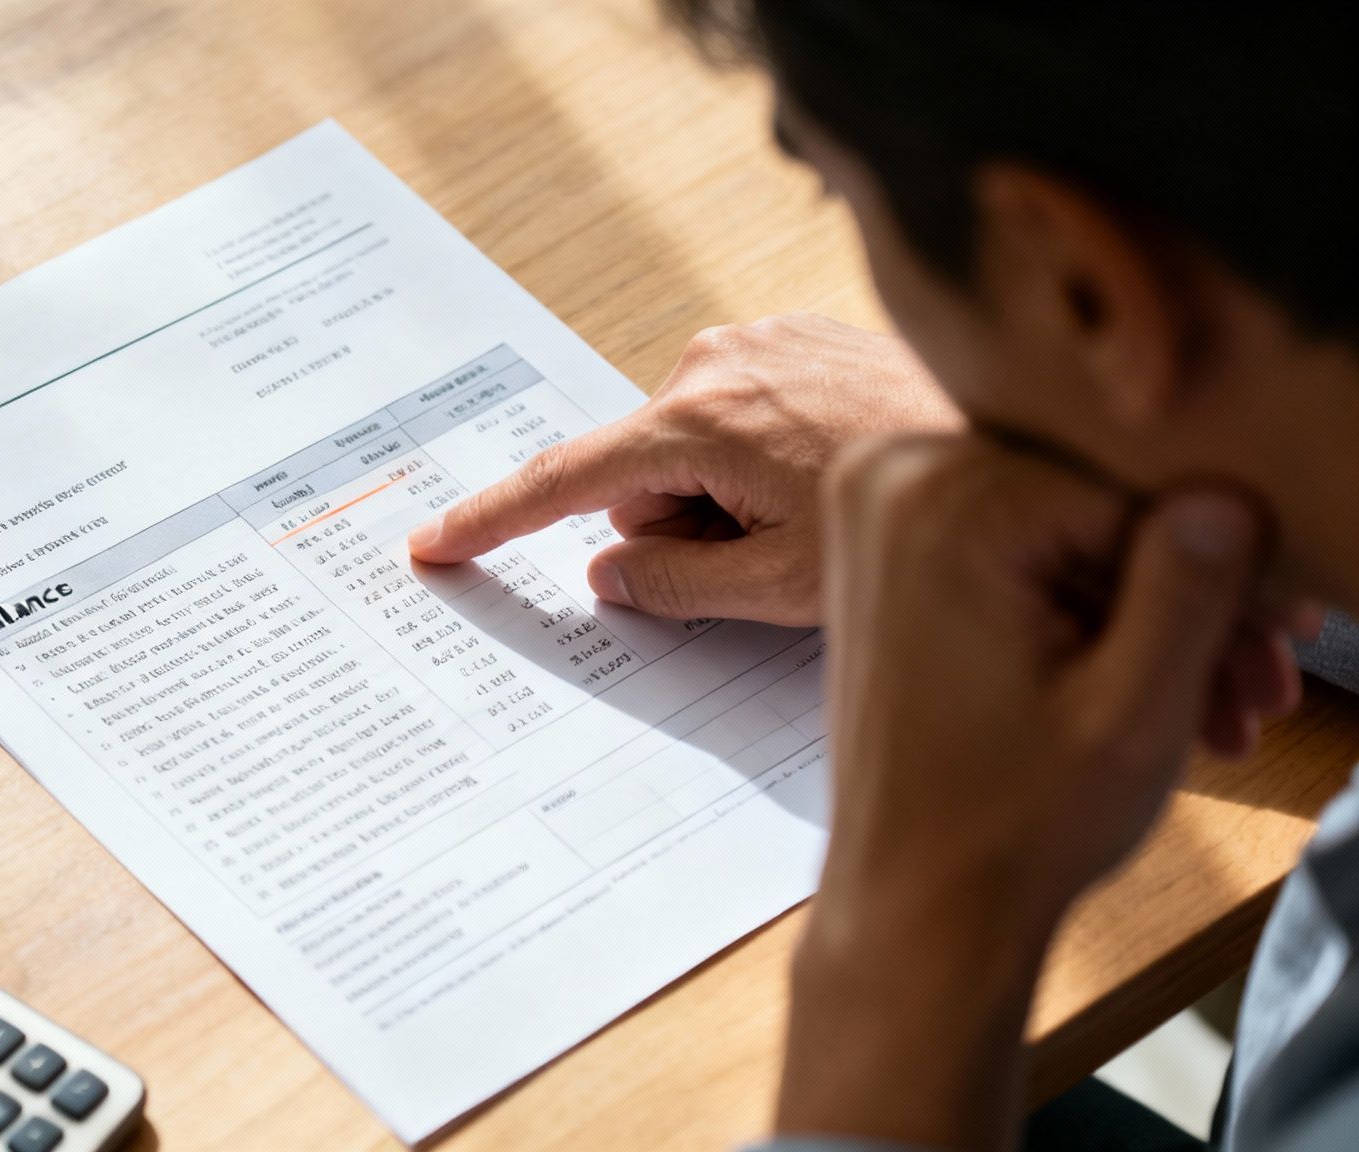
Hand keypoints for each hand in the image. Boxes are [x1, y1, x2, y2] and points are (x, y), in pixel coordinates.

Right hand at [407, 313, 958, 623]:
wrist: (1036, 441)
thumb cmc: (928, 518)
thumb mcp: (788, 587)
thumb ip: (676, 586)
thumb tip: (608, 570)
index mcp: (702, 422)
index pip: (568, 479)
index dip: (494, 519)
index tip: (436, 544)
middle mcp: (715, 360)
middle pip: (640, 475)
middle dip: (680, 526)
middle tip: (768, 558)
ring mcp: (756, 338)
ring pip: (688, 447)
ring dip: (725, 494)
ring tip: (815, 512)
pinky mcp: (792, 334)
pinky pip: (734, 412)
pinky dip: (758, 456)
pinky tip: (828, 472)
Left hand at [778, 433, 1264, 1146]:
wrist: (915, 905)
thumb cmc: (1014, 827)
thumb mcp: (1134, 710)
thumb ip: (1191, 588)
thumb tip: (1232, 493)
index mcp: (942, 499)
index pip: (1136, 491)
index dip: (1228, 570)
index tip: (1294, 634)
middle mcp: (890, 475)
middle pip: (1097, 506)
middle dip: (1192, 598)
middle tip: (1263, 688)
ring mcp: (876, 508)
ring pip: (1068, 534)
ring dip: (1151, 618)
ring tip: (1225, 711)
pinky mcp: (885, 549)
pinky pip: (1018, 553)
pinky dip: (1083, 618)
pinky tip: (1157, 695)